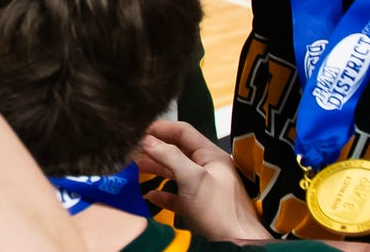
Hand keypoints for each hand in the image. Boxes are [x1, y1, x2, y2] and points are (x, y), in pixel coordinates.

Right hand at [133, 120, 271, 241]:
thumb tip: (147, 140)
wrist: (237, 242)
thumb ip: (170, 155)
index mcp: (210, 155)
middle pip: (176, 151)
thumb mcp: (193, 178)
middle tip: (132, 151)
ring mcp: (202, 187)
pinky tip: (150, 195)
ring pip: (175, 171)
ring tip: (135, 168)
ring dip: (155, 169)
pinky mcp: (197, 206)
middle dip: (154, 149)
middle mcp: (207, 167)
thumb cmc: (218, 208)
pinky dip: (162, 193)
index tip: (139, 131)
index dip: (161, 128)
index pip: (183, 132)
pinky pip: (176, 194)